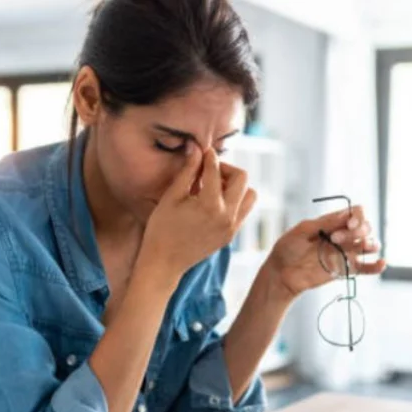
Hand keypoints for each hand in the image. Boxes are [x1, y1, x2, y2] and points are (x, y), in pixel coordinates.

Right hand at [138, 143, 256, 289]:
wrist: (164, 263)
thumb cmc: (161, 229)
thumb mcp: (172, 197)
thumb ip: (188, 171)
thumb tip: (196, 147)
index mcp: (210, 205)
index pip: (216, 170)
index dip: (208, 157)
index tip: (203, 151)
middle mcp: (227, 216)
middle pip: (242, 178)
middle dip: (226, 169)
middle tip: (208, 172)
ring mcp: (232, 227)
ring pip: (249, 195)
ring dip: (235, 186)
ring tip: (214, 188)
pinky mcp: (231, 235)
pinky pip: (244, 210)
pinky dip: (235, 200)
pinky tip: (214, 201)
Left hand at [266, 205, 385, 297]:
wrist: (282, 272)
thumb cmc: (288, 248)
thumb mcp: (302, 230)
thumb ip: (324, 223)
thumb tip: (346, 214)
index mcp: (334, 222)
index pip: (356, 213)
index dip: (357, 216)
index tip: (349, 224)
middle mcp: (344, 235)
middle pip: (365, 227)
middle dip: (356, 231)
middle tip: (335, 239)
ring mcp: (347, 252)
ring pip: (370, 244)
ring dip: (370, 243)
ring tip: (363, 247)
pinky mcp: (347, 269)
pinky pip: (367, 268)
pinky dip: (376, 266)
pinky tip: (381, 263)